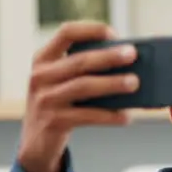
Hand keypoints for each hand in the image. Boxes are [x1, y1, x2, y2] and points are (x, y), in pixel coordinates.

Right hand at [18, 21, 139, 171]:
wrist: (36, 141)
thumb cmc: (59, 105)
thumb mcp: (62, 82)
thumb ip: (85, 71)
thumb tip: (128, 66)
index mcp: (44, 59)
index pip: (66, 33)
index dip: (91, 30)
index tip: (114, 33)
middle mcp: (40, 75)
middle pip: (80, 61)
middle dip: (109, 56)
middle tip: (132, 54)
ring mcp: (45, 99)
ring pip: (84, 86)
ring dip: (112, 84)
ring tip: (134, 83)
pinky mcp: (54, 121)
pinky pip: (88, 115)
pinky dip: (109, 115)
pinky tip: (126, 116)